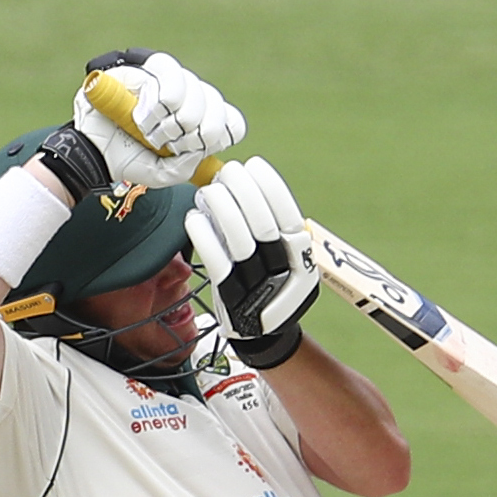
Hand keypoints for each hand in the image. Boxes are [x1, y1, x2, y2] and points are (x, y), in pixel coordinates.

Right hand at [75, 49, 244, 188]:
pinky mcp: (143, 68)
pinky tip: (144, 115)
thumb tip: (199, 151)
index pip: (231, 120)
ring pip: (194, 87)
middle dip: (195, 132)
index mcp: (198, 121)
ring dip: (176, 118)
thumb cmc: (129, 160)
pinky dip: (161, 99)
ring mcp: (166, 80)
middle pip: (214, 103)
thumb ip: (185, 168)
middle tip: (169, 145)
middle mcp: (187, 97)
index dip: (219, 135)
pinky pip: (168, 71)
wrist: (92, 154)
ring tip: (152, 133)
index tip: (197, 150)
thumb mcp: (162, 174)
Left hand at [185, 156, 318, 364]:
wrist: (263, 332)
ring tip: (209, 191)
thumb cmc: (268, 282)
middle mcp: (283, 270)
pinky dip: (204, 236)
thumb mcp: (281, 255)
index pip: (288, 215)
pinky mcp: (231, 297)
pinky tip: (194, 217)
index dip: (270, 186)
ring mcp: (257, 285)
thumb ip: (268, 224)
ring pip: (239, 241)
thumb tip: (241, 182)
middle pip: (264, 225)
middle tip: (227, 172)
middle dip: (244, 191)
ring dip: (222, 208)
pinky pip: (216, 262)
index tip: (253, 164)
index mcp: (301, 256)